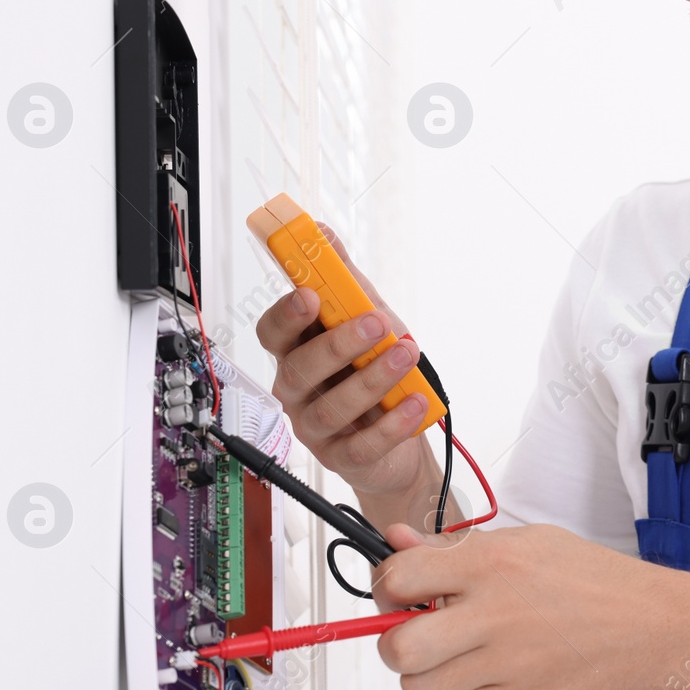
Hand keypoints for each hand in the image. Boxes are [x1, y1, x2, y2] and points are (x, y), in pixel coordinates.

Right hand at [255, 222, 435, 513]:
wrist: (400, 439)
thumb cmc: (374, 371)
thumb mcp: (366, 317)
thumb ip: (344, 279)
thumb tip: (322, 232)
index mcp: (297, 352)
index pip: (273, 332)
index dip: (286, 314)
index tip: (311, 294)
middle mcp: (298, 391)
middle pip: (299, 369)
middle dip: (339, 343)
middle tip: (377, 323)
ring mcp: (317, 427)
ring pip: (332, 407)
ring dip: (373, 379)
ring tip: (406, 354)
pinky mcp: (343, 457)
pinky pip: (363, 444)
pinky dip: (392, 423)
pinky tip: (415, 402)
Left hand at [374, 523, 685, 689]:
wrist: (652, 627)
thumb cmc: (591, 580)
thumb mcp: (525, 542)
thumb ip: (454, 547)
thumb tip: (396, 541)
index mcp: (491, 561)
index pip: (399, 577)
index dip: (387, 586)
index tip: (399, 592)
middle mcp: (493, 611)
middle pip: (397, 646)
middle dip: (393, 644)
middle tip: (413, 636)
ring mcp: (506, 662)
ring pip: (418, 689)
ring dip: (422, 677)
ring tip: (448, 661)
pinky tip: (470, 683)